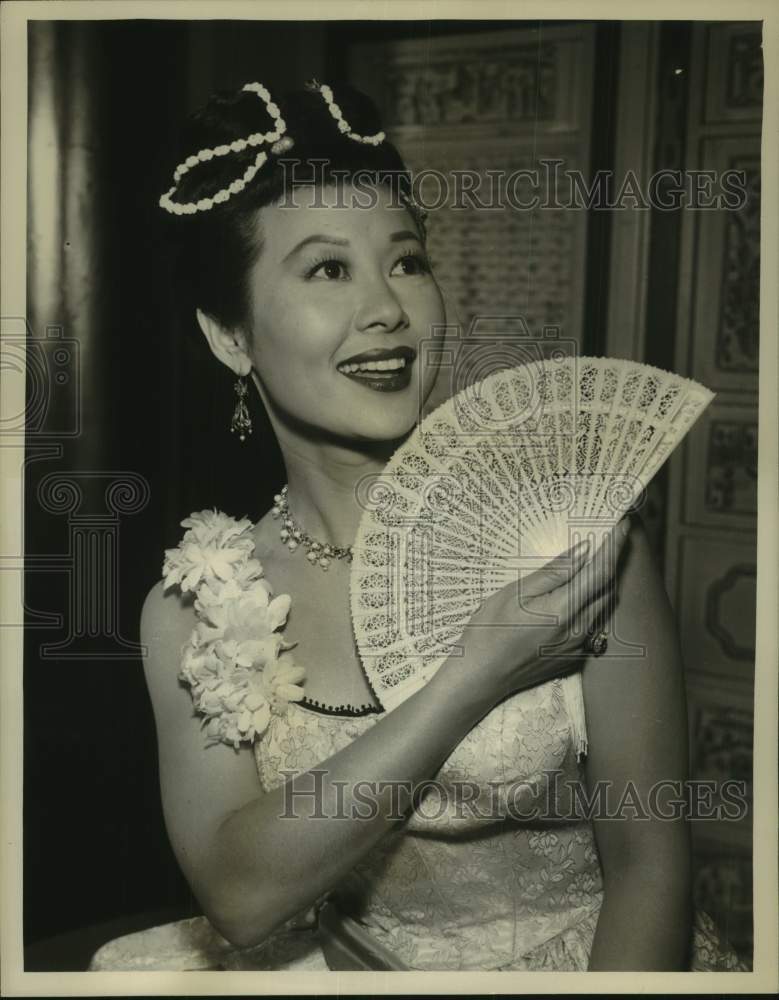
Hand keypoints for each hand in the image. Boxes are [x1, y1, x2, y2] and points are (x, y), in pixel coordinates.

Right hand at [439, 518, 631, 709]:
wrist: (481, 675)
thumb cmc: (490, 630)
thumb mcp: (516, 592)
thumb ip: (554, 573)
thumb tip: (583, 550)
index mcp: (564, 609)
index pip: (601, 571)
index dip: (615, 546)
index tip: (623, 524)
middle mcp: (579, 628)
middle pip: (608, 588)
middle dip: (613, 561)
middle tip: (609, 537)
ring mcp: (578, 645)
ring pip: (603, 605)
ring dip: (604, 581)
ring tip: (594, 560)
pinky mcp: (573, 656)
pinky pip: (593, 622)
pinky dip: (592, 602)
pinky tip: (578, 593)